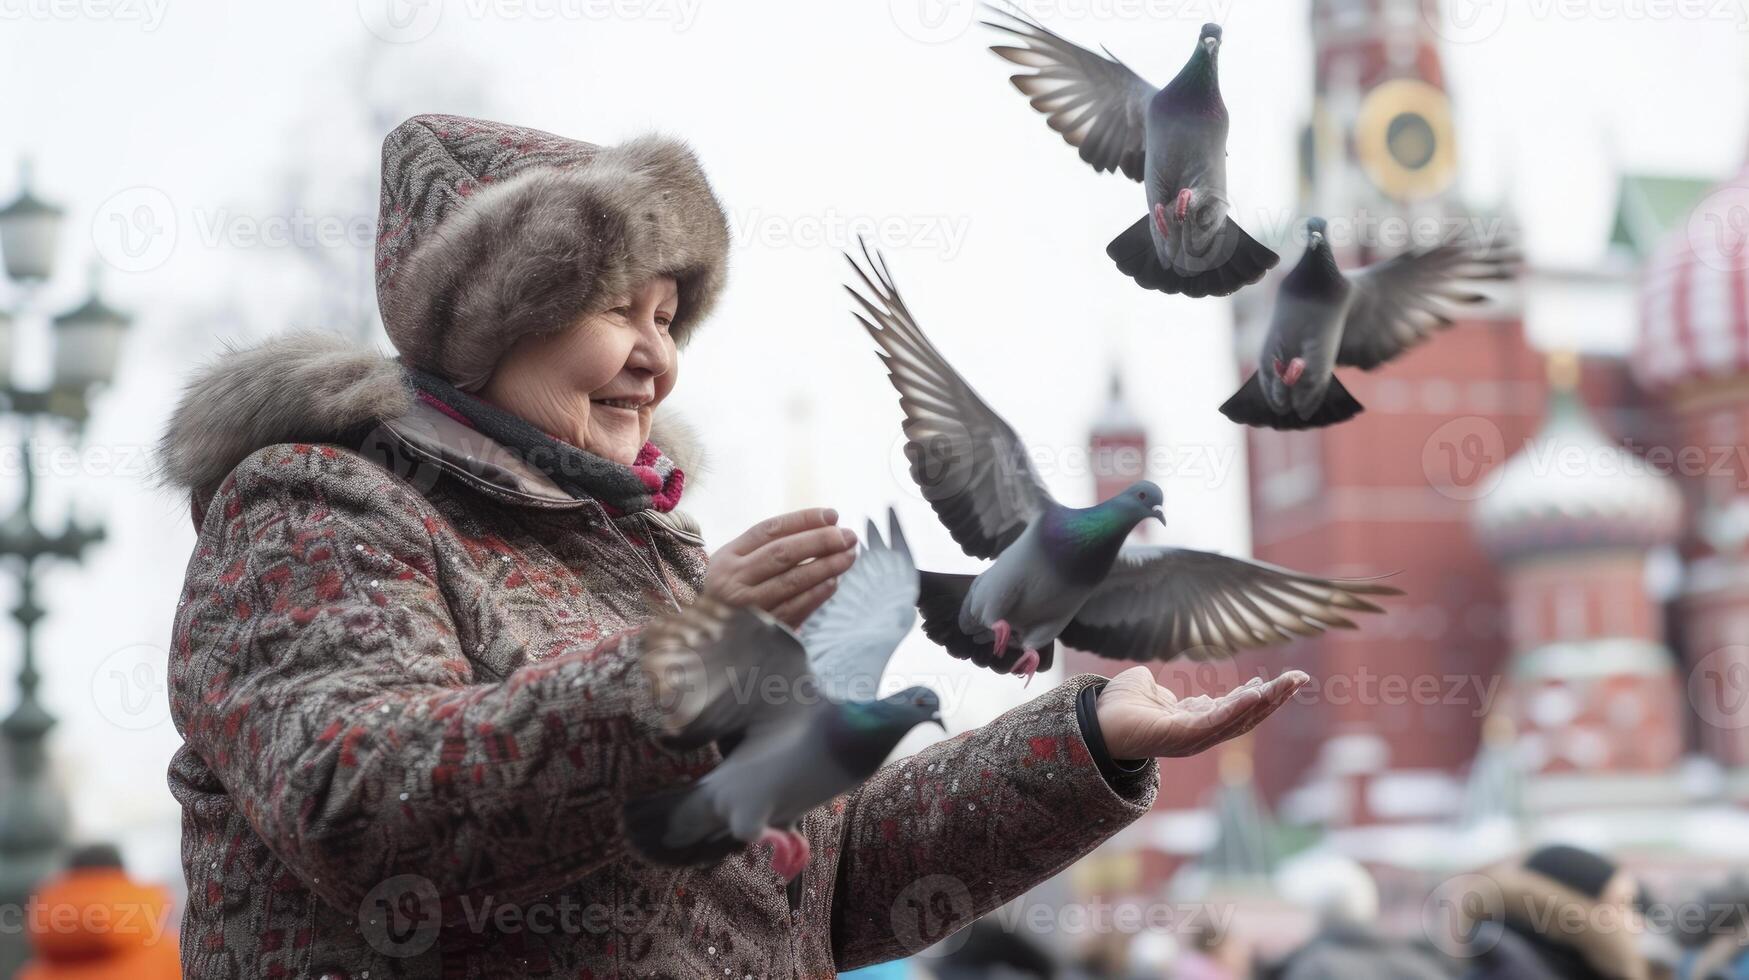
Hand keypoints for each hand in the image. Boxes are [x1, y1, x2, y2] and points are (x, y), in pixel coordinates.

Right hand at [703, 508, 857, 628]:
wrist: (703, 642)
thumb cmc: (729, 595)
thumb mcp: (734, 566)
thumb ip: (767, 548)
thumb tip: (826, 524)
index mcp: (728, 556)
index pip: (770, 529)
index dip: (803, 520)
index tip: (833, 515)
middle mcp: (733, 579)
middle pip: (783, 552)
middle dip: (820, 541)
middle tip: (848, 536)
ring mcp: (745, 606)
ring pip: (792, 580)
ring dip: (826, 566)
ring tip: (849, 556)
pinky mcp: (758, 631)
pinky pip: (793, 609)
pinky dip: (816, 595)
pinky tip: (833, 583)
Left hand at [1095, 666, 1308, 758]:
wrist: (1093, 723)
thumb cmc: (1115, 707)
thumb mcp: (1143, 690)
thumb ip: (1158, 689)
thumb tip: (1162, 690)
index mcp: (1191, 721)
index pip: (1232, 709)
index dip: (1255, 696)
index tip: (1275, 683)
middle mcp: (1197, 733)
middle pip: (1245, 715)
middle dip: (1274, 698)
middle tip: (1299, 679)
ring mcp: (1193, 738)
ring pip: (1239, 719)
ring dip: (1267, 701)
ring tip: (1289, 683)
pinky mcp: (1184, 737)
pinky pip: (1218, 721)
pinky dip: (1238, 708)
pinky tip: (1257, 693)